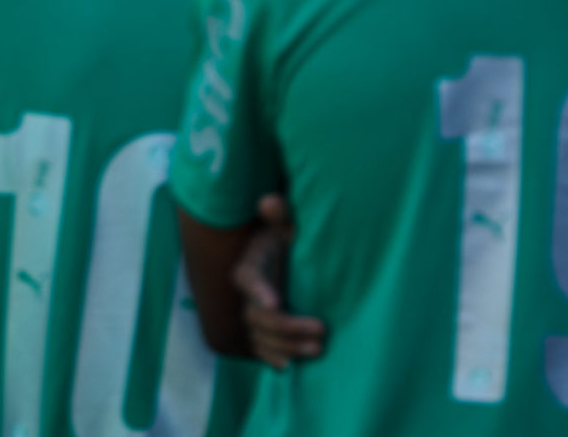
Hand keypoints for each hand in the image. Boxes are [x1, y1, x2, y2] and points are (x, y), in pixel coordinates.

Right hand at [234, 193, 325, 368]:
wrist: (285, 259)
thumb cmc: (286, 239)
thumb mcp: (285, 225)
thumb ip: (281, 214)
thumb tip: (269, 201)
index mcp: (250, 265)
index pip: (248, 278)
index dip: (259, 291)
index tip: (276, 302)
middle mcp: (246, 294)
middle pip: (256, 316)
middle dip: (286, 327)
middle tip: (321, 330)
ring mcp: (252, 314)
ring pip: (260, 337)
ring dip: (287, 346)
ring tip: (318, 349)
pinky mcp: (261, 331)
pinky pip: (261, 349)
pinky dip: (274, 359)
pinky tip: (291, 365)